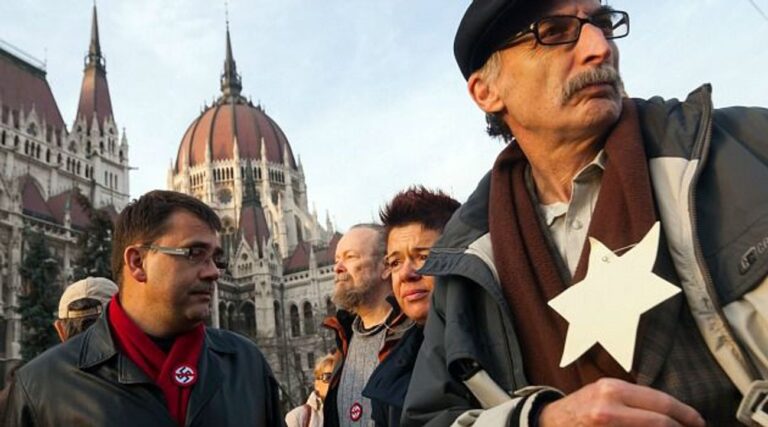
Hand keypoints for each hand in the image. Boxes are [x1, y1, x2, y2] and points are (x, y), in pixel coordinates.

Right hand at [538, 378, 704, 426]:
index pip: (661, 402)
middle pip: (660, 421)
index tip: (698, 422)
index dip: (685, 414)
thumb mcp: (605, 393)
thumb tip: (671, 413)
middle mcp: (609, 407)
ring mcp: (606, 426)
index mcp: (613, 389)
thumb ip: (634, 400)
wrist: (550, 422)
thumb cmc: (581, 408)